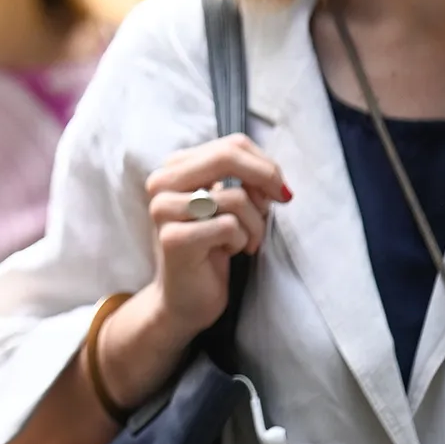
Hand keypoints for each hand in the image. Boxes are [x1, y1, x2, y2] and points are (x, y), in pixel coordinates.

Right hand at [143, 134, 290, 337]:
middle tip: (283, 200)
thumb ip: (239, 180)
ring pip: (235, 197)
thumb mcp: (224, 205)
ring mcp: (163, 210)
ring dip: (255, 224)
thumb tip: (272, 174)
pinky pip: (229, 227)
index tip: (279, 188)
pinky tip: (230, 253)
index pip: (230, 144)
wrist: (184, 299)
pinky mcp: (173, 238)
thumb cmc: (210, 248)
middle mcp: (161, 183)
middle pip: (226, 157)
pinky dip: (241, 241)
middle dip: (265, 178)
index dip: (264, 163)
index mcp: (174, 169)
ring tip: (247, 241)